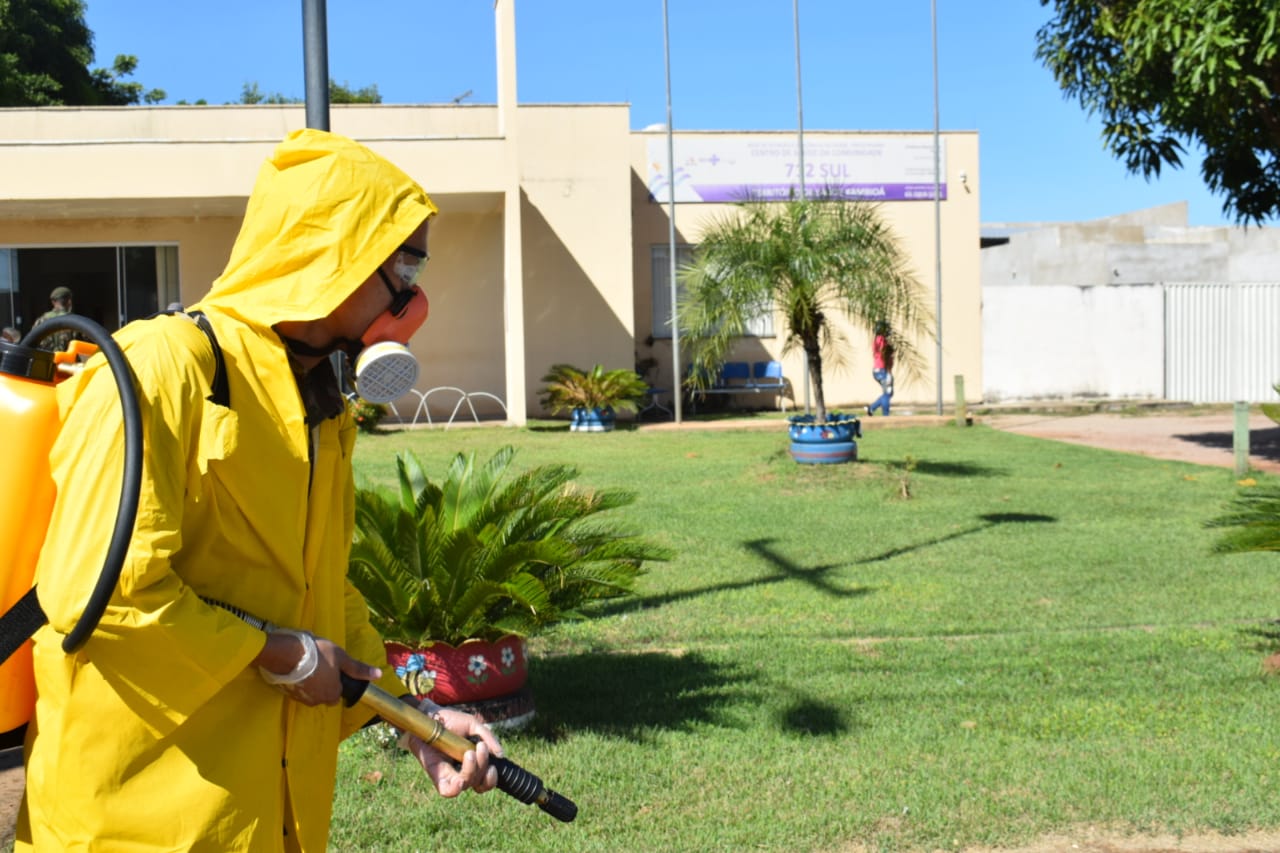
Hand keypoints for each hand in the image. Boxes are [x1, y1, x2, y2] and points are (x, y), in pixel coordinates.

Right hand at [256, 632, 381, 705]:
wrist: (285, 653)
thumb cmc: (318, 654)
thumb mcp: (341, 657)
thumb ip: (358, 669)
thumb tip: (379, 675)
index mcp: (332, 694)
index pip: (337, 695)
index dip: (337, 683)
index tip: (333, 671)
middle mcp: (317, 700)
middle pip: (323, 695)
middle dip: (323, 684)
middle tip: (321, 666)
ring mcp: (300, 698)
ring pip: (310, 693)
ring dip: (310, 683)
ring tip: (308, 665)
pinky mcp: (287, 693)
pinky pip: (297, 689)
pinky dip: (299, 682)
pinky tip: (297, 668)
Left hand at [404, 708, 503, 796]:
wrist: (430, 716)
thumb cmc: (451, 721)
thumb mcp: (474, 726)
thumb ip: (488, 738)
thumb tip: (500, 755)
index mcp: (472, 764)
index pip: (484, 781)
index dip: (491, 779)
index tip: (493, 766)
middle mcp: (461, 772)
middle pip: (478, 783)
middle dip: (483, 765)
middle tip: (481, 746)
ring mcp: (448, 776)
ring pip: (466, 785)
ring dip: (472, 771)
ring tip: (469, 753)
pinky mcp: (437, 776)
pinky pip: (448, 791)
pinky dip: (456, 788)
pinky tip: (460, 778)